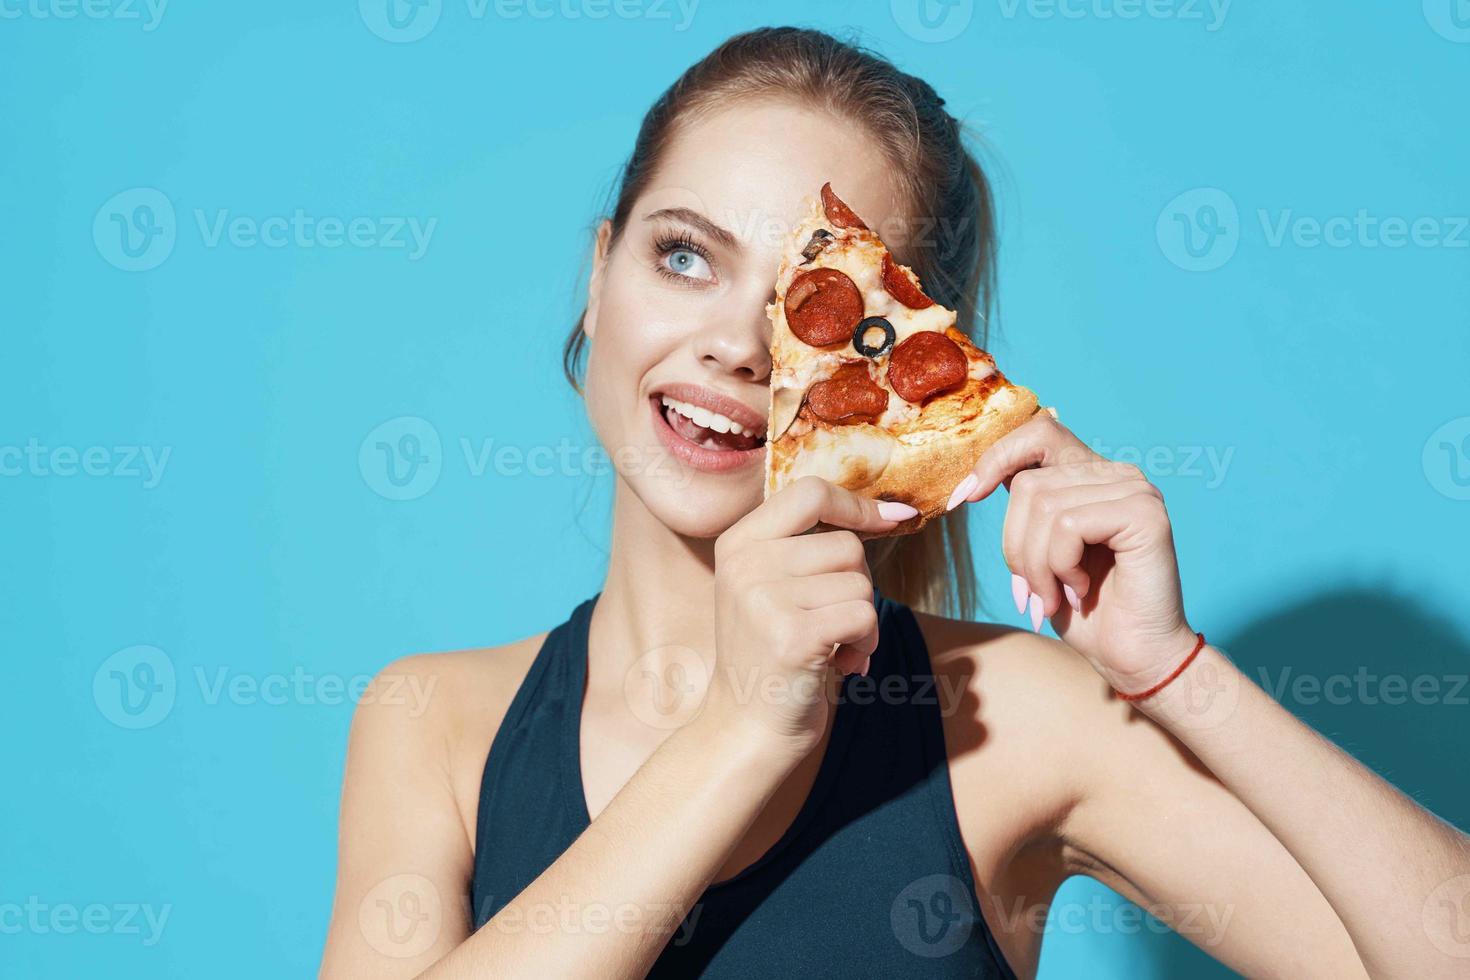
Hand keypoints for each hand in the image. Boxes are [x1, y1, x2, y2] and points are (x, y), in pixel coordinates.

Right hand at [705, 476, 916, 755]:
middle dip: (859, 586)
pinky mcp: (792, 636)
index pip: (809, 492)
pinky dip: (866, 644)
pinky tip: (843, 665)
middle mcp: (745, 564)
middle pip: (846, 545)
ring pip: (860, 583)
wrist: (746, 730)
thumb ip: (807, 546)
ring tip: (835, 648)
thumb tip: (894, 510)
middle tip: (835, 623)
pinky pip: (864, 616)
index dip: (857, 505)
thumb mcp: (770, 587)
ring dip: (864, 621)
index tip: (894, 518)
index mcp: (737, 543)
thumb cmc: (774, 655)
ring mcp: (764, 599)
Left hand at [950, 413, 1198, 693]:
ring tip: (1056, 595)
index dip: (993, 460)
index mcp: (1091, 475)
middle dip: (1016, 546)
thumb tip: (971, 484)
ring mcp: (1135, 489)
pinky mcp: (1144, 513)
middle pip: (1028, 483)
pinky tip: (1080, 589)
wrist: (1130, 656)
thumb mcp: (1037, 551)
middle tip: (1033, 591)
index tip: (961, 500)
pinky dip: (1060, 566)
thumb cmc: (1083, 610)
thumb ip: (1023, 509)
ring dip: (1037, 565)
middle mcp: (1117, 473)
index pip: (1037, 433)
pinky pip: (1068, 525)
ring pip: (1043, 505)